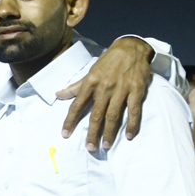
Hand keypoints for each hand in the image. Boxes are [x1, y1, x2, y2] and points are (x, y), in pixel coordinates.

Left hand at [57, 36, 152, 150]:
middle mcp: (104, 87)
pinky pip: (134, 110)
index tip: (65, 134)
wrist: (131, 47)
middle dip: (92, 132)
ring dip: (110, 132)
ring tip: (106, 145)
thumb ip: (75, 86)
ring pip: (114, 115)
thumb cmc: (108, 61)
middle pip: (96, 114)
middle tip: (90, 148)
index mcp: (90, 83)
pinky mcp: (137, 90)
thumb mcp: (90, 72)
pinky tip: (129, 135)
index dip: (70, 121)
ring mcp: (121, 89)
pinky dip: (132, 123)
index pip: (77, 105)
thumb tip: (58, 95)